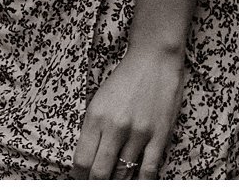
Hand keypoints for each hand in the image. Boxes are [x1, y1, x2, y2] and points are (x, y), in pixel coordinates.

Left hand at [73, 48, 183, 178]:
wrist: (154, 59)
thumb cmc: (124, 79)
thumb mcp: (99, 100)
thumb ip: (93, 129)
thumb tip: (88, 160)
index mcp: (95, 117)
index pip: (82, 160)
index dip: (79, 177)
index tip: (80, 180)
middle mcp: (115, 127)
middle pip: (100, 172)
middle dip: (95, 183)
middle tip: (96, 184)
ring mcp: (138, 133)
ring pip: (123, 175)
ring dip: (117, 183)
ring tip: (114, 183)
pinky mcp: (159, 136)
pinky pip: (148, 170)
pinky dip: (141, 182)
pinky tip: (136, 183)